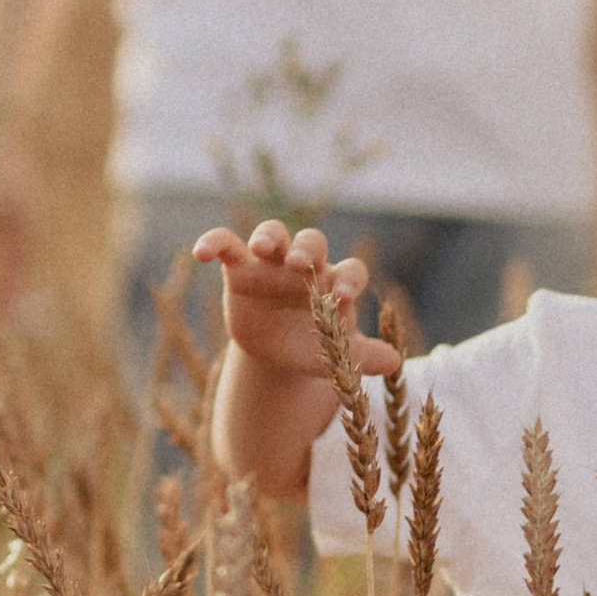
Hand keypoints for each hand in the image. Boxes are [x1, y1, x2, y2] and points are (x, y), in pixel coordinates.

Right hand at [192, 218, 397, 383]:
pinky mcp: (239, 266)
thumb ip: (362, 355)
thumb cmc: (312, 347)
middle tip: (300, 262)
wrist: (275, 352)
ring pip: (272, 234)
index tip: (342, 297)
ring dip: (269, 236)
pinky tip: (201, 253)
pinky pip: (226, 245)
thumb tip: (395, 361)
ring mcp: (271, 263)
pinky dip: (214, 242)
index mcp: (334, 283)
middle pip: (311, 243)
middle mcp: (306, 265)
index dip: (347, 280)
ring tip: (262, 247)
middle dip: (307, 249)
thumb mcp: (334, 356)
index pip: (348, 272)